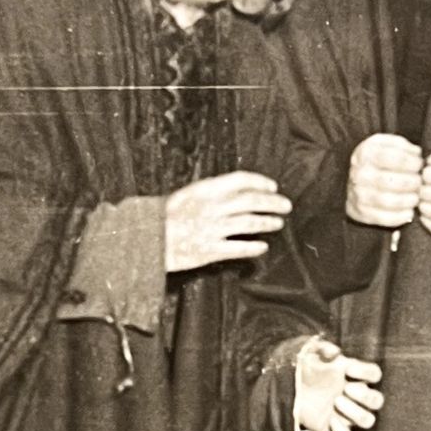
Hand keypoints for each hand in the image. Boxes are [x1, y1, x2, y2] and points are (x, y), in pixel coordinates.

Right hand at [166, 170, 290, 272]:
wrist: (144, 239)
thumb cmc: (161, 216)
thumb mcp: (185, 196)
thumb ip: (209, 194)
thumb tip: (235, 192)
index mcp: (205, 190)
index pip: (241, 180)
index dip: (260, 182)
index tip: (272, 186)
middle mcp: (212, 207)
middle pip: (251, 201)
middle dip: (272, 202)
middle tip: (285, 205)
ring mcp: (212, 229)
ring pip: (250, 223)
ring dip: (268, 222)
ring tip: (278, 223)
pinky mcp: (210, 250)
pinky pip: (239, 248)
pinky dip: (254, 247)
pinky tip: (263, 247)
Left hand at [293, 338, 384, 430]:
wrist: (290, 389)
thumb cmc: (306, 369)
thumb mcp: (310, 354)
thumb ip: (322, 349)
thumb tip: (333, 352)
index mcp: (355, 376)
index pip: (375, 374)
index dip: (367, 372)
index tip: (348, 369)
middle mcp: (357, 397)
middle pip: (377, 401)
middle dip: (365, 396)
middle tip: (346, 389)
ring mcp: (348, 415)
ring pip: (368, 421)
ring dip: (356, 413)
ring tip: (336, 402)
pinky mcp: (337, 430)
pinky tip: (330, 421)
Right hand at [346, 133, 423, 228]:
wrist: (356, 178)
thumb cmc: (378, 160)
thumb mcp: (387, 144)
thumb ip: (403, 146)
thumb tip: (417, 154)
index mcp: (366, 153)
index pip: (393, 157)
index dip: (412, 162)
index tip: (420, 165)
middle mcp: (359, 173)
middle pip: (391, 180)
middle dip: (412, 183)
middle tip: (420, 183)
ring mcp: (358, 194)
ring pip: (387, 201)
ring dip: (408, 200)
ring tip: (416, 197)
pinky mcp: (359, 211)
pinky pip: (383, 218)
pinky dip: (400, 216)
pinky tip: (409, 211)